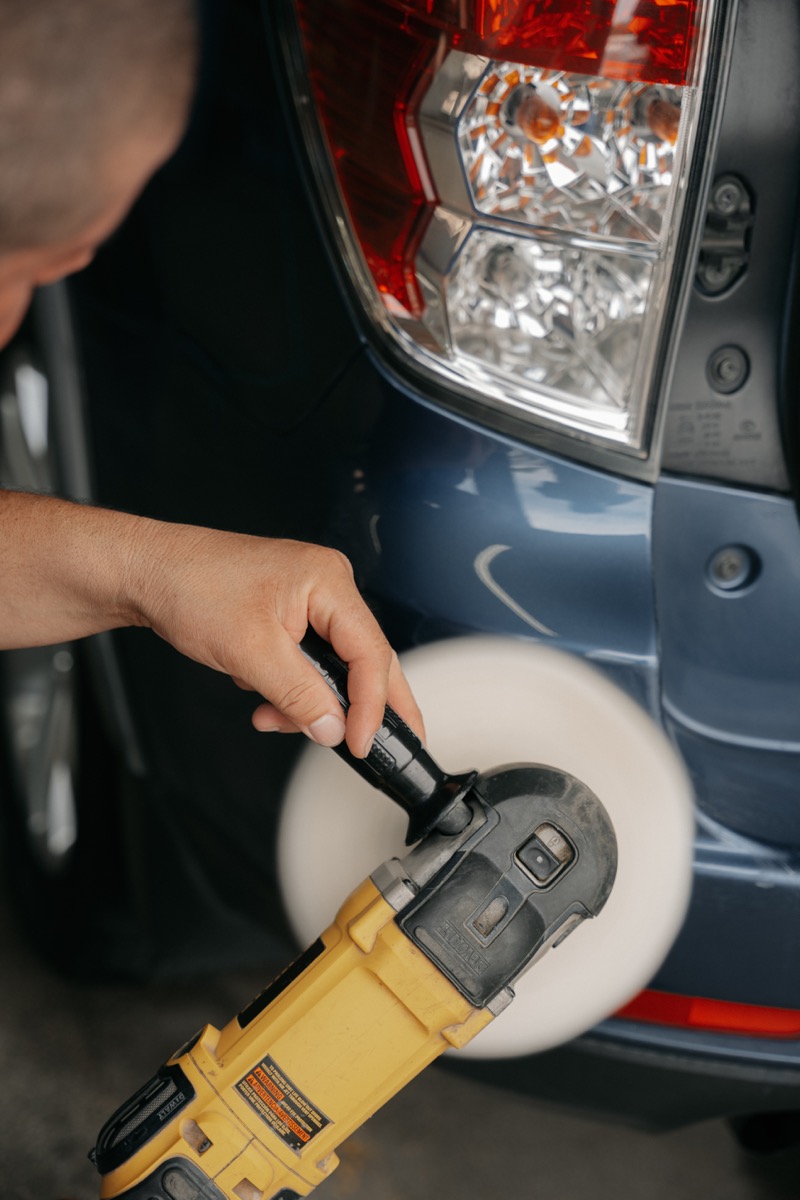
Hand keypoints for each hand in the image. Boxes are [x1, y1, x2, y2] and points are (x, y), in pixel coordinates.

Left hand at [129, 523, 424, 757]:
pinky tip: (260, 694)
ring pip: (330, 667)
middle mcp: (326, 587)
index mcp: (328, 582)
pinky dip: (288, 688)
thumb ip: (299, 694)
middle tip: (385, 745)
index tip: (361, 742)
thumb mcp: (250, 651)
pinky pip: (306, 662)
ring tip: (270, 715)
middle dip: (362, 706)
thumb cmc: (191, 586)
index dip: (371, 704)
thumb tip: (333, 727)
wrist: (146, 571)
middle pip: (364, 658)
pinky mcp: (288, 614)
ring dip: (305, 701)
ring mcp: (307, 600)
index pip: (371, 652)